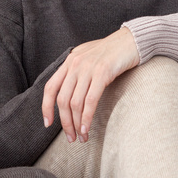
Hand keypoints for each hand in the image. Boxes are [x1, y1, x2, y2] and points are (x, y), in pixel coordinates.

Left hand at [41, 27, 139, 142]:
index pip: (50, 88)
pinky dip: (86, 118)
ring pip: (75, 103)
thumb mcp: (88, 57)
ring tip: (81, 137)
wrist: (131, 40)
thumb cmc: (112, 51)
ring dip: (76, 124)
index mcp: (69, 61)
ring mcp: (88, 68)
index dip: (46, 107)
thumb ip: (77, 71)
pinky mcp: (103, 73)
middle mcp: (75, 64)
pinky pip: (90, 101)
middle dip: (65, 123)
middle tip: (70, 137)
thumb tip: (70, 93)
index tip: (48, 124)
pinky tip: (87, 129)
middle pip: (62, 100)